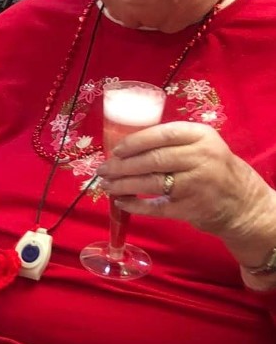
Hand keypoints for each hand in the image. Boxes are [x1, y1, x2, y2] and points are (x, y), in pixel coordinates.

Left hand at [95, 121, 272, 240]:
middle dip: (122, 166)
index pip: (162, 135)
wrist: (239, 200)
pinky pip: (155, 207)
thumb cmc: (211, 167)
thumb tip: (123, 145)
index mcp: (201, 136)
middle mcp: (200, 158)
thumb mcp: (200, 145)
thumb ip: (171, 141)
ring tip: (107, 185)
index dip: (135, 142)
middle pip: (153, 160)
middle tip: (103, 170)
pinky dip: (134, 205)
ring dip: (123, 184)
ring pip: (151, 183)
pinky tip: (121, 202)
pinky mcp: (189, 208)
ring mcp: (195, 185)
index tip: (116, 150)